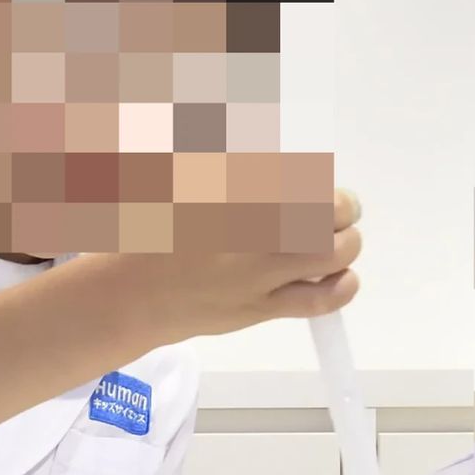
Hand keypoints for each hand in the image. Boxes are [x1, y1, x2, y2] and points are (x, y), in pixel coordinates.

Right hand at [93, 187, 361, 341]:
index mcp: (234, 194)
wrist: (129, 296)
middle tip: (338, 207)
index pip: (299, 176)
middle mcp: (254, 231)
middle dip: (342, 206)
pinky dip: (342, 286)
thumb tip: (272, 167)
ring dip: (346, 241)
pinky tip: (343, 277)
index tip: (309, 181)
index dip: (313, 178)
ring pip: (332, 254)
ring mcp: (260, 273)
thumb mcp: (179, 184)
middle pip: (328, 210)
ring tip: (339, 239)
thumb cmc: (150, 235)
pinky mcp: (262, 308)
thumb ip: (227, 172)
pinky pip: (319, 301)